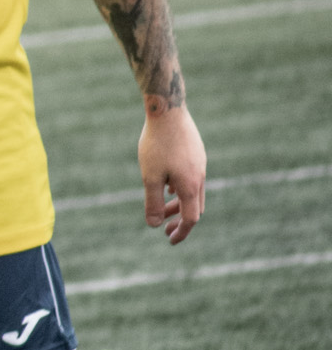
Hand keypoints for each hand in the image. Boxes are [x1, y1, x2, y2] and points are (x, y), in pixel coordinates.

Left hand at [140, 100, 205, 244]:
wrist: (168, 109)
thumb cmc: (156, 144)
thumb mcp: (150, 177)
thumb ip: (153, 202)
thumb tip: (154, 224)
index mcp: (190, 185)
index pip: (191, 218)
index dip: (181, 232)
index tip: (169, 240)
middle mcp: (200, 176)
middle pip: (194, 207)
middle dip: (180, 220)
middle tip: (164, 230)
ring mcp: (200, 163)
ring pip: (193, 192)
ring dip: (179, 203)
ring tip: (162, 208)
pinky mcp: (196, 153)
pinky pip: (192, 178)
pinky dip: (181, 188)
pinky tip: (167, 186)